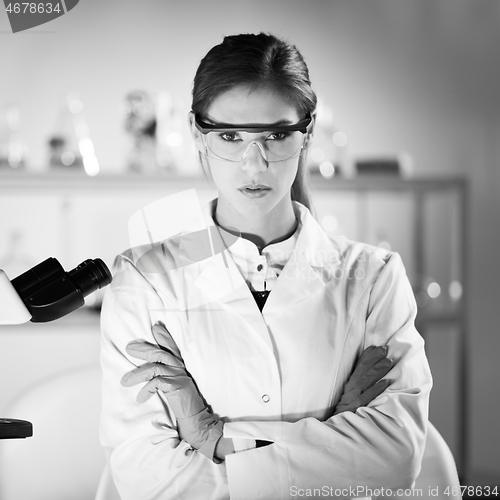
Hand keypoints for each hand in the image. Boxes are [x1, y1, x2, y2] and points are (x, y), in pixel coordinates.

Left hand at [121, 323, 223, 459]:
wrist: (197, 422)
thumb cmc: (183, 408)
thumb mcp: (173, 390)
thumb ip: (164, 379)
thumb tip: (148, 374)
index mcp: (180, 369)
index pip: (172, 348)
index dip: (165, 337)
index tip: (156, 326)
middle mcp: (181, 370)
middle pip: (160, 353)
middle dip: (143, 349)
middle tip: (128, 348)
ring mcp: (180, 378)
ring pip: (155, 366)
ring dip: (137, 373)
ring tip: (124, 381)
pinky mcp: (178, 387)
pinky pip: (157, 382)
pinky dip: (146, 389)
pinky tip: (140, 398)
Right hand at [333, 345, 393, 414]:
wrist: (334, 432)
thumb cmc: (344, 417)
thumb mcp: (348, 401)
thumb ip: (356, 389)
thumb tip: (368, 377)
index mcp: (347, 388)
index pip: (356, 369)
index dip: (365, 357)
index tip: (375, 347)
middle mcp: (349, 392)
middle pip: (361, 372)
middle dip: (373, 359)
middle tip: (384, 349)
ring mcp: (352, 400)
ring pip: (365, 382)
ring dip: (377, 370)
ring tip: (388, 361)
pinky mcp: (356, 410)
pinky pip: (367, 398)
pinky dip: (376, 389)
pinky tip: (386, 382)